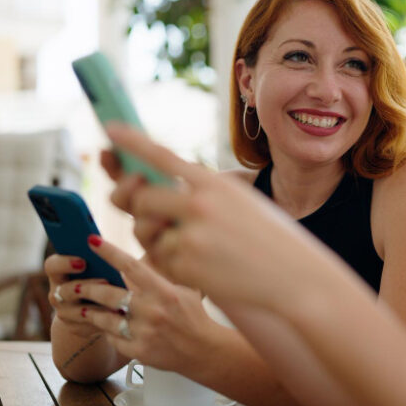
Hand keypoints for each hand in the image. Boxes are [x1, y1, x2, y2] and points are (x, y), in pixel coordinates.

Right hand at [44, 253, 113, 338]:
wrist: (104, 309)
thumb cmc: (109, 278)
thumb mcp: (107, 263)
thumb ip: (108, 251)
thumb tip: (121, 234)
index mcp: (61, 272)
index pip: (52, 265)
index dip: (64, 262)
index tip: (83, 261)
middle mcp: (58, 292)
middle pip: (61, 291)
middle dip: (84, 286)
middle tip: (105, 280)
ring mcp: (64, 312)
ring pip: (74, 311)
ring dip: (95, 305)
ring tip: (116, 301)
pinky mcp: (74, 327)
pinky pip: (85, 326)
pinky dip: (101, 321)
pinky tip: (117, 317)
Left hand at [74, 236, 221, 371]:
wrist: (204, 350)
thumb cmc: (194, 315)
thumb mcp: (183, 289)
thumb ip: (160, 275)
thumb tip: (138, 257)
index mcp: (164, 291)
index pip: (132, 266)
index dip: (110, 252)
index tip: (91, 241)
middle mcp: (153, 311)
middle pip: (109, 294)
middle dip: (87, 288)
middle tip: (73, 285)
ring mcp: (144, 333)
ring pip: (105, 319)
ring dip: (91, 312)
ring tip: (82, 307)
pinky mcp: (139, 352)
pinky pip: (113, 339)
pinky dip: (108, 332)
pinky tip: (106, 328)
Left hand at [106, 123, 349, 311]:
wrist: (295, 276)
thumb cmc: (271, 238)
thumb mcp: (242, 201)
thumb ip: (205, 193)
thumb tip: (160, 188)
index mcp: (213, 182)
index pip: (161, 155)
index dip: (131, 141)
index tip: (110, 129)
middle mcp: (198, 204)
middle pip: (140, 198)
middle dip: (140, 208)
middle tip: (154, 216)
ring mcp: (190, 236)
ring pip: (145, 231)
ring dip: (154, 236)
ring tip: (185, 243)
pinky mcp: (186, 267)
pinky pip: (159, 260)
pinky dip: (170, 263)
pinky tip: (199, 266)